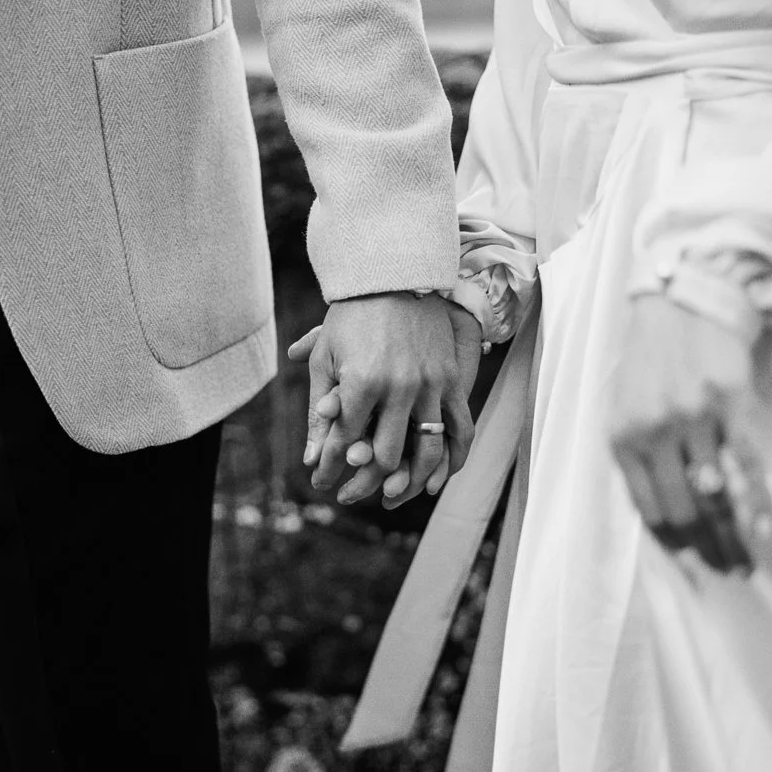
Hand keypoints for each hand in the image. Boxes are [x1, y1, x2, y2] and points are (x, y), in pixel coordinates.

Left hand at [287, 293, 474, 505]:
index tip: (320, 483)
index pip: (345, 441)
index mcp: (363, 382)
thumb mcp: (327, 357)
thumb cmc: (352, 316)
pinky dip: (450, 461)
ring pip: (427, 451)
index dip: (329, 467)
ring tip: (389, 496)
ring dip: (408, 481)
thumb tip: (310, 458)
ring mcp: (432, 385)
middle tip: (349, 495)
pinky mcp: (454, 380)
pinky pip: (460, 430)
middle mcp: (400, 388)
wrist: (397, 275)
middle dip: (363, 482)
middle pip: (386, 455)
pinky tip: (435, 480)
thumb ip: (321, 408)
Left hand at [608, 295, 771, 574]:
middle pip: (683, 507)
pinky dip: (756, 500)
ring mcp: (693, 417)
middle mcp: (654, 431)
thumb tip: (663, 515)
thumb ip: (637, 459)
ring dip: (733, 533)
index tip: (691, 565)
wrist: (679, 304)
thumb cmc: (649, 362)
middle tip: (725, 570)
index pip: (647, 508)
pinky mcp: (729, 403)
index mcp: (622, 438)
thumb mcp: (624, 410)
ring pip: (716, 492)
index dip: (672, 543)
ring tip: (745, 559)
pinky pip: (746, 463)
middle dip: (706, 547)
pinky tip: (763, 528)